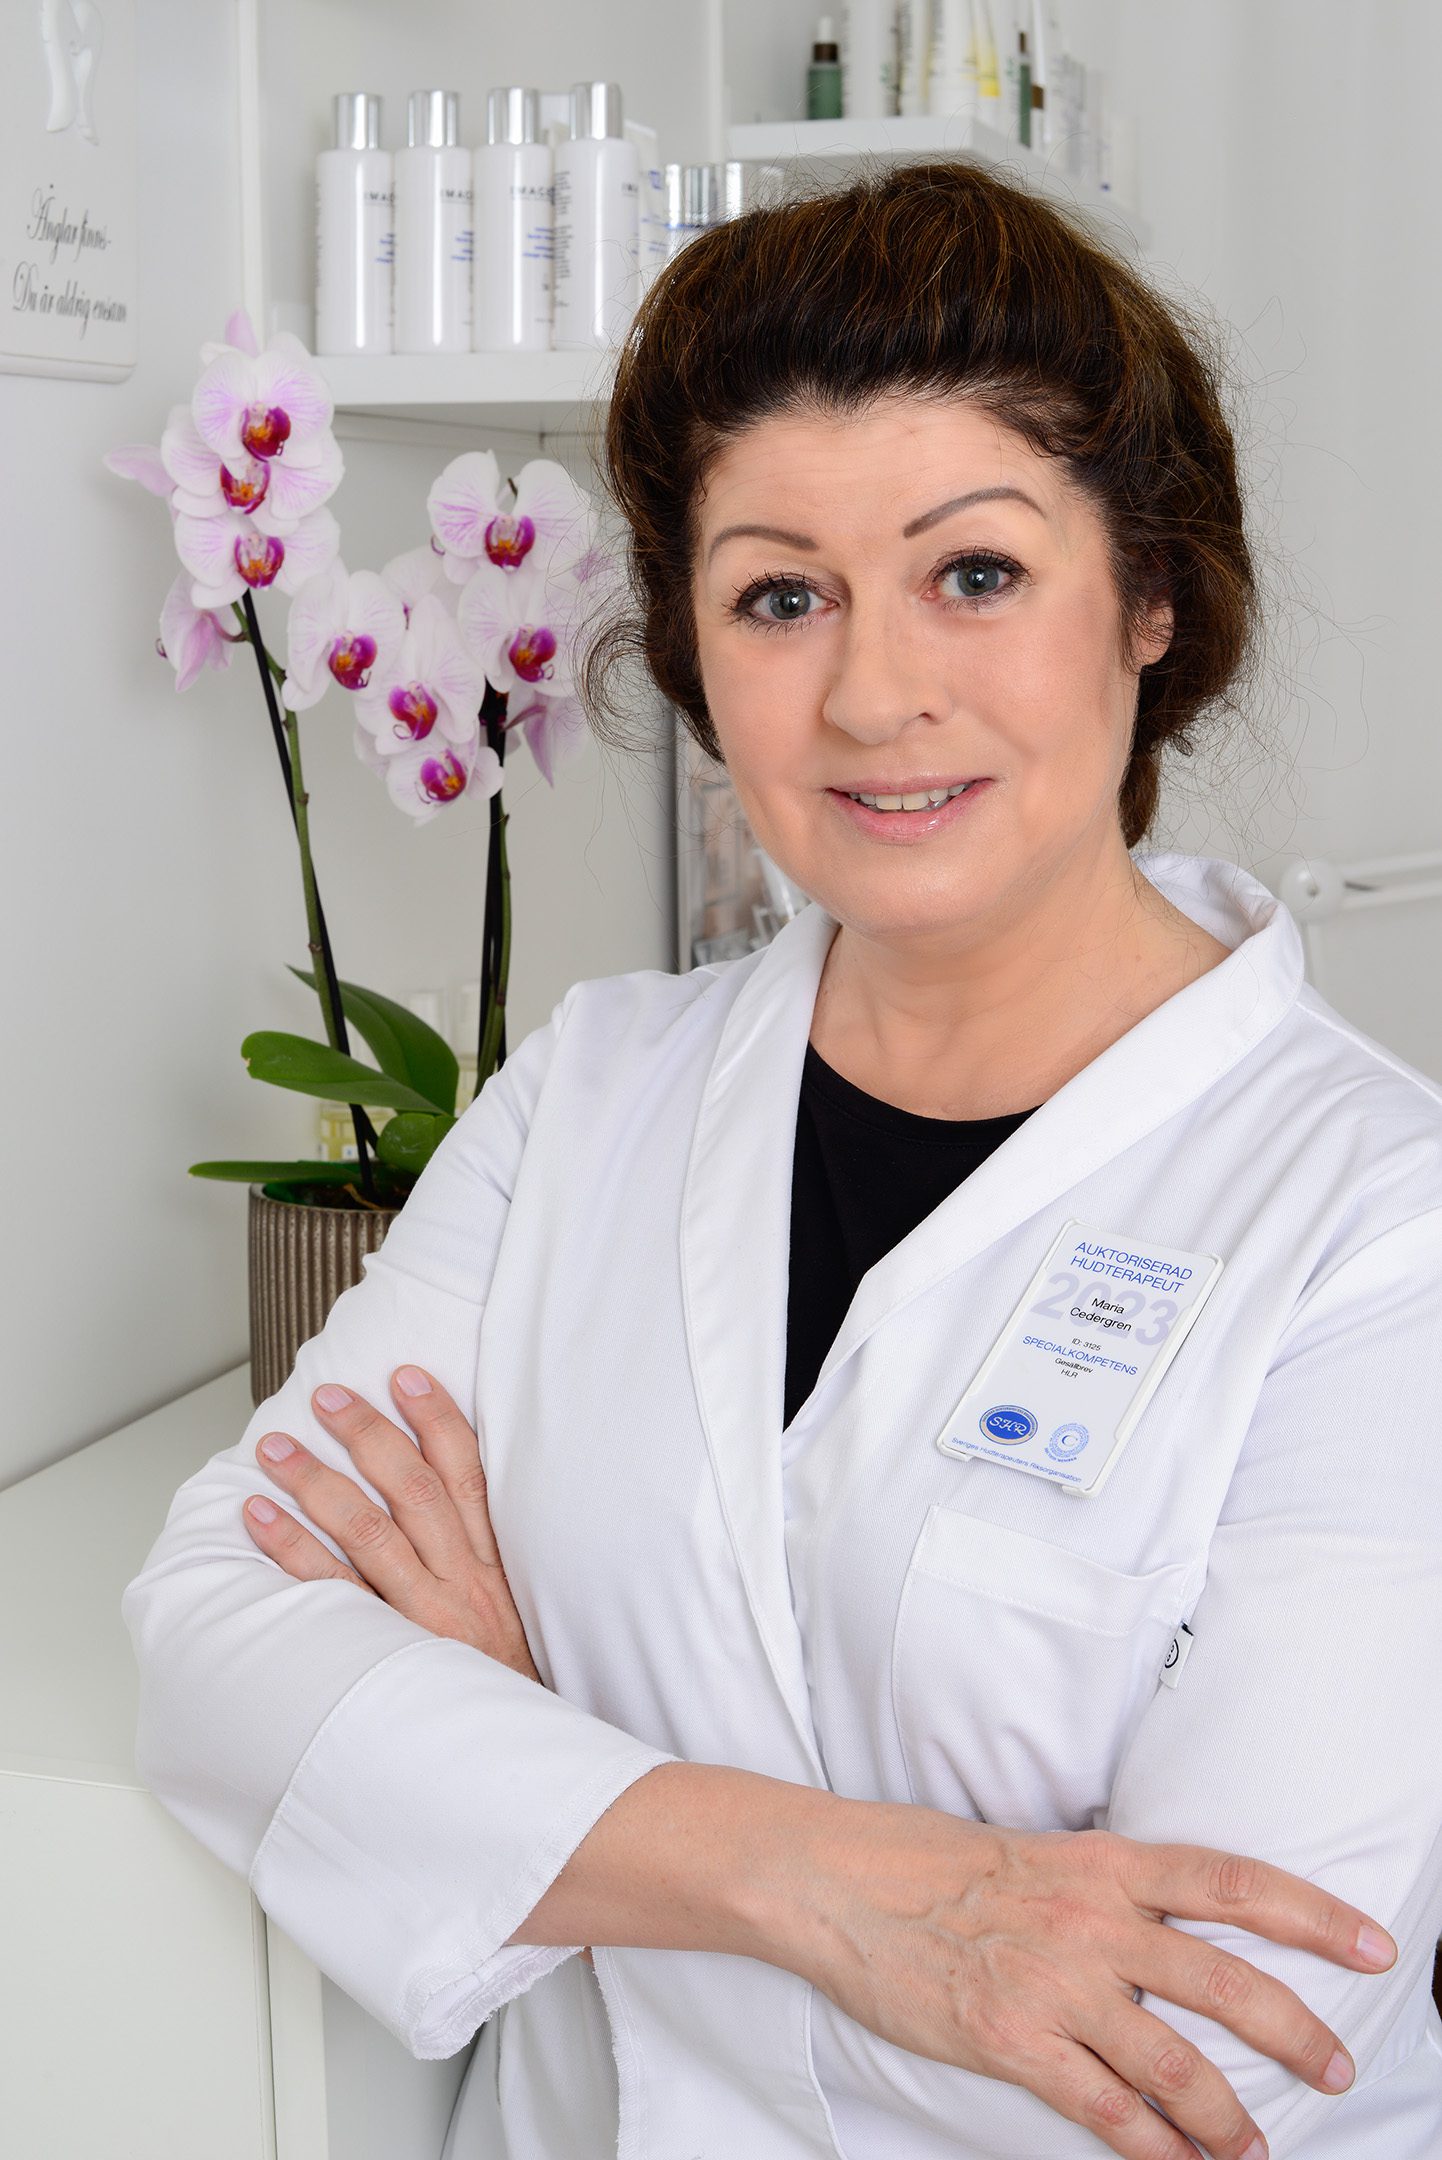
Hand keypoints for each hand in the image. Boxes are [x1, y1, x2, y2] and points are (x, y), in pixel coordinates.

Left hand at [241, 1365, 540, 1683]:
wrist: (513, 1760)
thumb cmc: (504, 1689)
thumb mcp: (517, 1618)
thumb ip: (482, 1566)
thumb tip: (440, 1504)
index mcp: (496, 1567)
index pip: (469, 1475)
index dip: (439, 1419)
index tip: (406, 1376)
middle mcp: (462, 1583)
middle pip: (414, 1490)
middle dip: (370, 1435)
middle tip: (329, 1398)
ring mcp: (423, 1617)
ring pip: (368, 1532)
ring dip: (317, 1482)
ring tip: (275, 1449)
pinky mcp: (387, 1652)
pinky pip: (332, 1593)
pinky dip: (293, 1550)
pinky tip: (260, 1517)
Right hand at [788, 1801, 1395, 2159]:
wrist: (841, 1881)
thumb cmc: (934, 1864)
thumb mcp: (1039, 1854)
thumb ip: (1108, 1889)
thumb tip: (1167, 1923)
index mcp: (1106, 1865)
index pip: (1233, 1882)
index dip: (1312, 1915)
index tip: (1373, 1947)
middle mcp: (1094, 1921)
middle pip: (1226, 1981)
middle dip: (1298, 2034)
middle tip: (1338, 2071)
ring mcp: (1054, 1985)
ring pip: (1177, 2063)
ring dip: (1230, 2118)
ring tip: (1257, 2150)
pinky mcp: (1013, 2042)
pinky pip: (1107, 2110)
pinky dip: (1155, 2149)